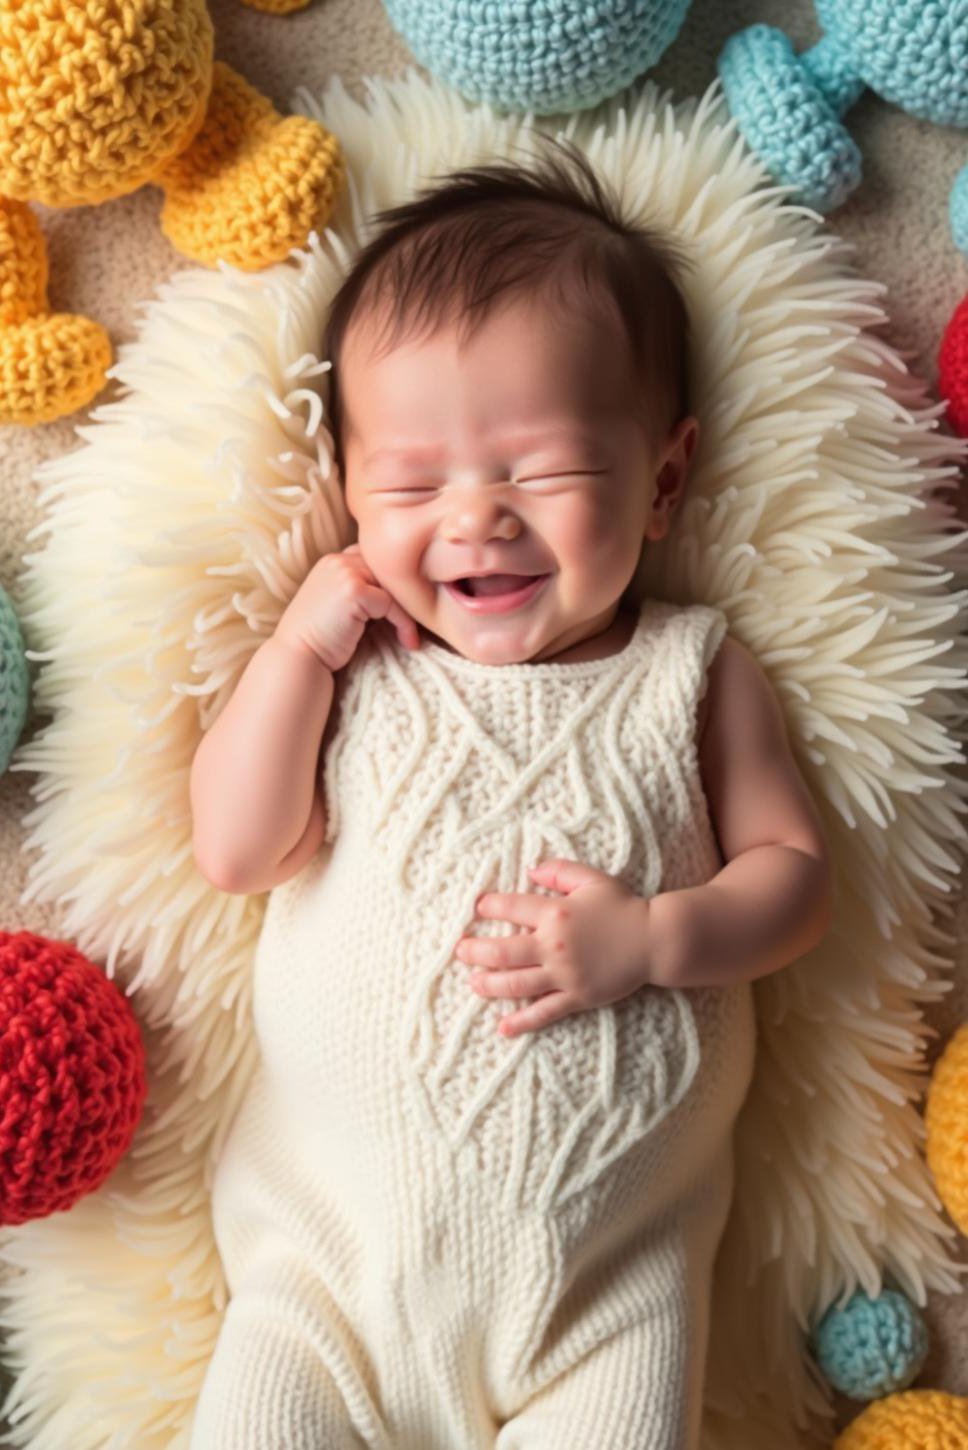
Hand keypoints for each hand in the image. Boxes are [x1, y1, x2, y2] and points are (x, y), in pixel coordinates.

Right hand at [275, 542, 420, 672]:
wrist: (297, 657)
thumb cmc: (319, 639)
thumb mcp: (337, 604)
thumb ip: (359, 590)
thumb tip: (401, 593)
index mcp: (332, 561)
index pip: (374, 561)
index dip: (389, 584)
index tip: (401, 610)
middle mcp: (337, 560)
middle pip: (387, 571)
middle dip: (403, 597)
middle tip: (414, 624)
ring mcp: (344, 572)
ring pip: (393, 587)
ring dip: (407, 613)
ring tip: (412, 636)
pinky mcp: (353, 590)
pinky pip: (392, 603)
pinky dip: (404, 624)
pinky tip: (407, 642)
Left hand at [454, 858, 666, 1037]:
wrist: (654, 940)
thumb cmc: (624, 906)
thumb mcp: (592, 879)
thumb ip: (559, 871)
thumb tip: (530, 870)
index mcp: (556, 913)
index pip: (511, 908)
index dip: (489, 907)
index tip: (477, 908)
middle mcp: (554, 945)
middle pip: (503, 951)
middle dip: (476, 951)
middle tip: (460, 950)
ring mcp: (564, 975)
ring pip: (516, 983)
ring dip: (489, 984)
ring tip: (473, 982)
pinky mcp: (577, 997)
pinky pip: (544, 1012)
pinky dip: (522, 1022)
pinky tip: (503, 1027)